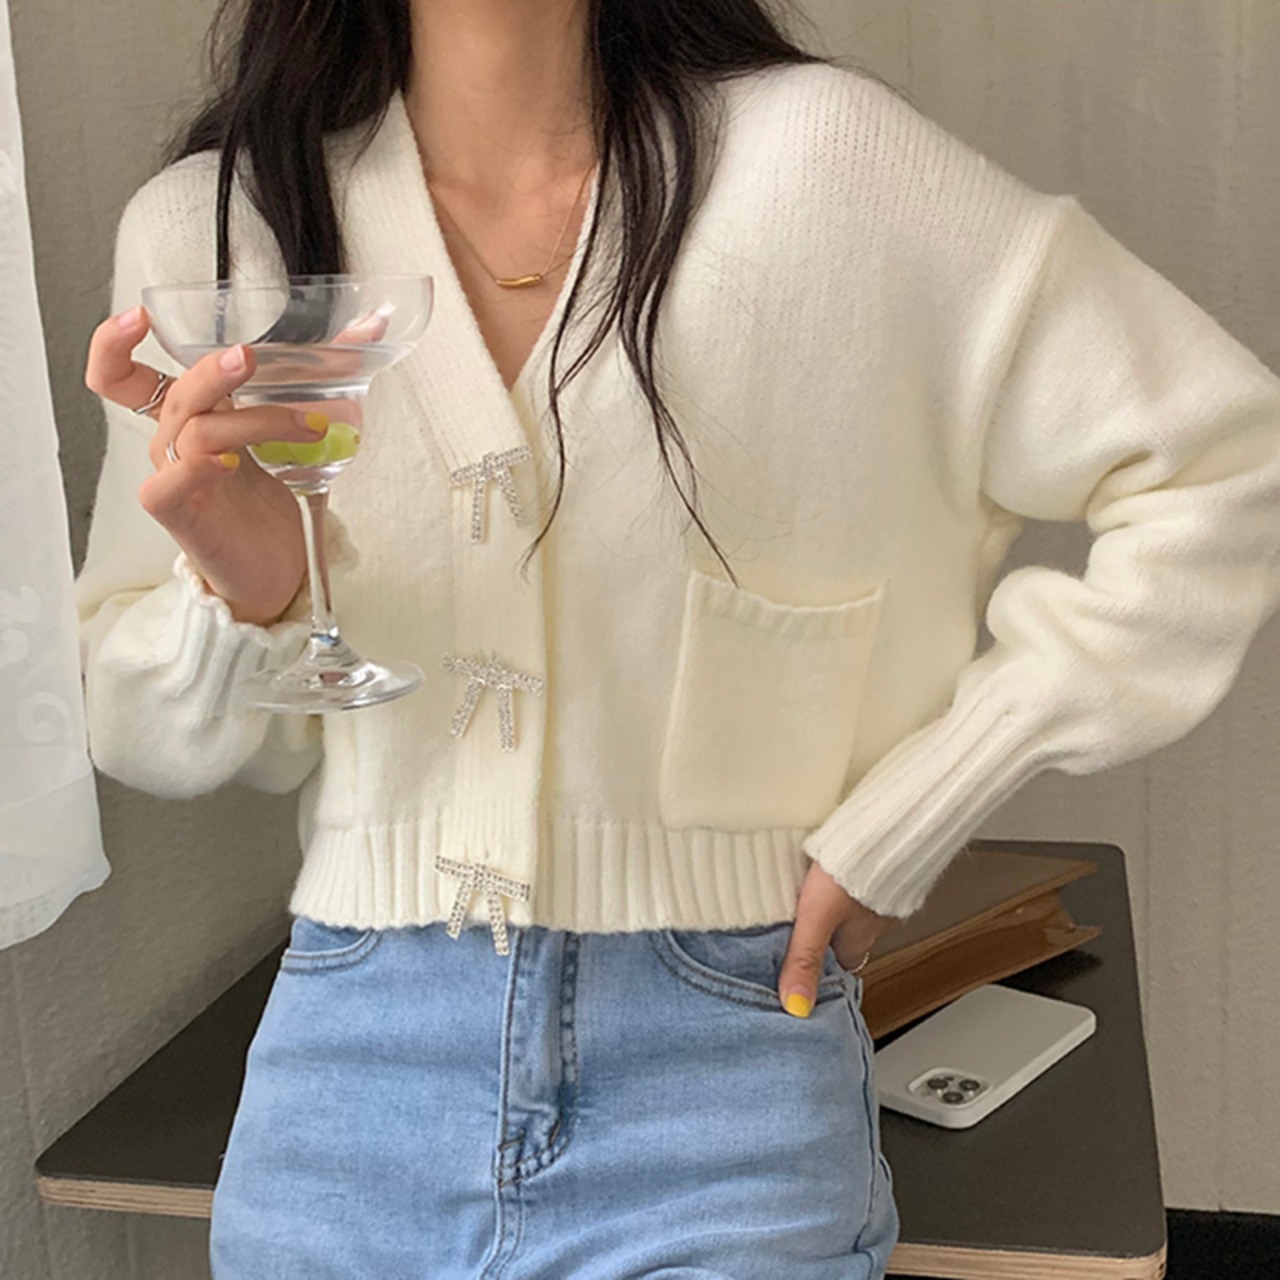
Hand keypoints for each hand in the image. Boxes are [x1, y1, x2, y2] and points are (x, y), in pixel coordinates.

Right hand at [84, 305, 333, 624]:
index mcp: (191, 417)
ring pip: (196, 430)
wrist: (280, 570)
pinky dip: (200, 467)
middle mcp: (174, 442)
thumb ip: (324, 378)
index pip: (123, 376)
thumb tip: (372, 326)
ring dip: (255, 420)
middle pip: (174, 392)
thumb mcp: (297, 430)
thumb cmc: (278, 502)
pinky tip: (232, 463)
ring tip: (312, 425)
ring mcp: (173, 477)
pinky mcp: (180, 515)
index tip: (142, 315)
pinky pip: (172, 483)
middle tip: (252, 358)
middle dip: (213, 370)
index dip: (114, 343)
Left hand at [778, 860, 898, 1017]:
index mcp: (859, 941)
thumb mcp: (818, 918)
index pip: (838, 966)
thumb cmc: (855, 868)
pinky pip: (857, 878)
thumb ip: (805, 959)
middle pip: (841, 937)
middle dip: (820, 932)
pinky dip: (840, 877)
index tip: (796, 962)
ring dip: (829, 902)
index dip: (819, 967)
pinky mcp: (879, 864)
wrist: (890, 820)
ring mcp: (878, 892)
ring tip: (800, 892)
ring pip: (848, 908)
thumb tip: (794, 1006)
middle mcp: (873, 921)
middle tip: (792, 921)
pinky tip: (824, 865)